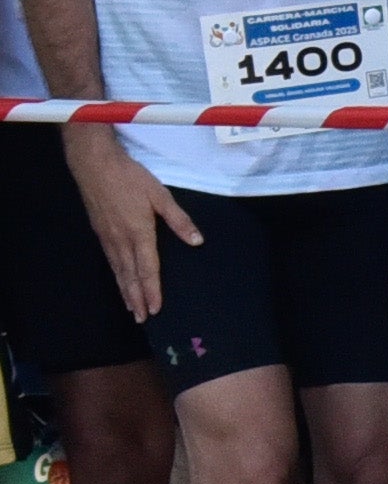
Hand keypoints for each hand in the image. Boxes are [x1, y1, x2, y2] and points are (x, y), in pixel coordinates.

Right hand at [66, 127, 196, 322]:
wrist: (94, 164)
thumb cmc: (130, 178)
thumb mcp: (160, 195)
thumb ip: (179, 220)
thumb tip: (197, 241)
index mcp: (138, 233)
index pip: (147, 269)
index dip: (152, 290)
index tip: (156, 309)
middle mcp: (121, 240)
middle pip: (130, 276)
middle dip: (137, 299)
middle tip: (142, 319)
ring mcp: (108, 237)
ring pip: (118, 271)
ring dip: (126, 291)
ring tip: (132, 309)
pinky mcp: (100, 232)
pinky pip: (110, 261)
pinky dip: (116, 276)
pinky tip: (120, 282)